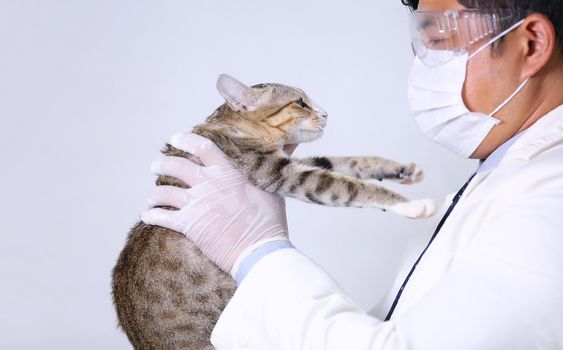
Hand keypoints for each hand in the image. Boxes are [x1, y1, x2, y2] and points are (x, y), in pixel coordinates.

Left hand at [141, 132, 291, 277]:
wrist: (260, 251)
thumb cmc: (270, 221)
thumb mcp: (275, 187)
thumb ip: (277, 161)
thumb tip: (291, 141)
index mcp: (227, 172)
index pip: (202, 147)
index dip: (185, 140)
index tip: (175, 138)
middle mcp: (207, 184)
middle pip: (175, 166)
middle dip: (161, 164)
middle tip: (155, 166)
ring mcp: (196, 204)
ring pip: (163, 191)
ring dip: (155, 193)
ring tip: (151, 196)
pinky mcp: (188, 225)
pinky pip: (161, 216)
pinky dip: (152, 215)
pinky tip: (147, 216)